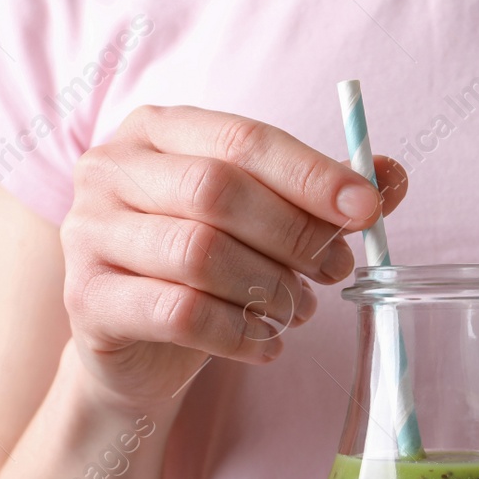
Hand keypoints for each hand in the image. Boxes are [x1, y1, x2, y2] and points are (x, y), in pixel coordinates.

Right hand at [59, 105, 409, 408]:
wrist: (137, 348)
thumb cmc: (204, 272)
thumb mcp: (262, 225)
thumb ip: (320, 200)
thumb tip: (391, 178)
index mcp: (157, 130)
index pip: (242, 139)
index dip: (311, 174)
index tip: (367, 208)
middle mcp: (111, 169)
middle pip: (217, 191)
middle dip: (292, 236)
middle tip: (332, 272)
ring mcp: (89, 233)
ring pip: (199, 254)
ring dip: (268, 288)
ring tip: (297, 310)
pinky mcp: (88, 300)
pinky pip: (179, 314)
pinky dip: (239, 334)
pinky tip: (266, 344)